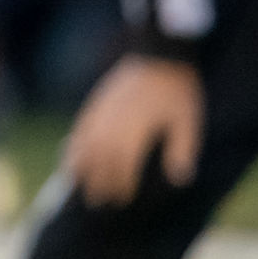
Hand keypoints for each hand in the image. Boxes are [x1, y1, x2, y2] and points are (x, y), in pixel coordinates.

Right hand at [63, 54, 203, 207]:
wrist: (159, 55)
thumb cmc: (177, 91)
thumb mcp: (188, 121)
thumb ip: (183, 150)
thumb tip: (180, 179)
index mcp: (134, 132)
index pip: (122, 168)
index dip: (122, 186)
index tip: (124, 200)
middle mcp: (112, 126)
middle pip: (100, 163)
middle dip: (100, 185)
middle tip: (101, 203)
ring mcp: (100, 115)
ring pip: (83, 150)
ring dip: (82, 171)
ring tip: (82, 189)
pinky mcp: (94, 106)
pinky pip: (78, 133)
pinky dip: (71, 150)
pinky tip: (69, 160)